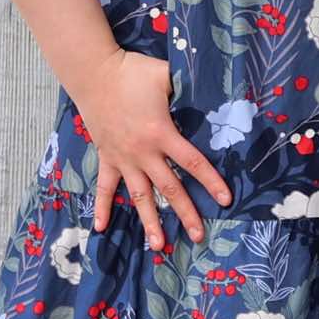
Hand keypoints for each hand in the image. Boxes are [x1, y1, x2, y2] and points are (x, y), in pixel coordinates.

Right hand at [73, 49, 230, 246]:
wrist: (94, 73)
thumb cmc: (132, 72)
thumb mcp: (166, 74)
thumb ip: (187, 86)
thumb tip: (210, 86)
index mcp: (161, 134)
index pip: (192, 163)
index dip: (210, 182)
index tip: (225, 200)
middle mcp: (143, 153)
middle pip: (170, 188)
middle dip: (186, 213)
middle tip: (199, 236)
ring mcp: (123, 158)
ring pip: (139, 196)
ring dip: (149, 221)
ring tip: (159, 246)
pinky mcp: (106, 157)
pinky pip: (104, 187)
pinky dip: (102, 207)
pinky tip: (101, 228)